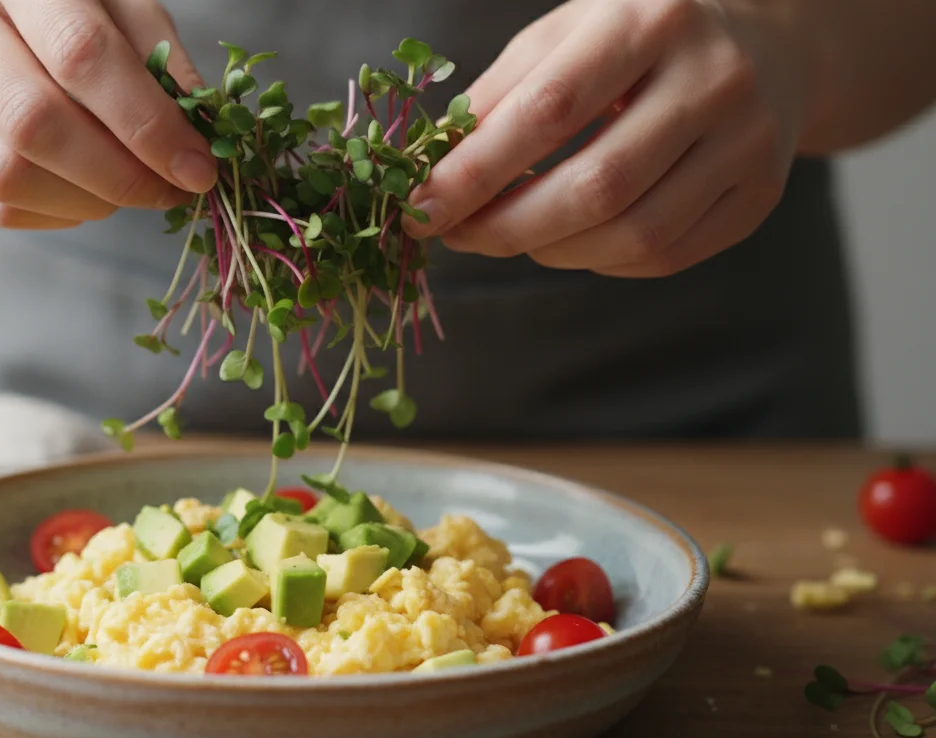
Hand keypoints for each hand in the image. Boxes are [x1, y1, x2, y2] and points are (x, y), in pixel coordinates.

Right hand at [0, 0, 217, 228]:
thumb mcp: (115, 3)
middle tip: (167, 191)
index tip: (196, 168)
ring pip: (6, 174)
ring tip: (126, 191)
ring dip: (86, 200)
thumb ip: (158, 57)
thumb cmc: (57, 8)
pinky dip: (55, 213)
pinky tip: (84, 195)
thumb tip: (198, 131)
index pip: (80, 54)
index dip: (145, 122)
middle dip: (118, 174)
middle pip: (34, 123)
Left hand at [405, 0, 807, 276]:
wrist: (765, 44)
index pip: (549, 111)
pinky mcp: (759, 196)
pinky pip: (663, 256)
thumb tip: (432, 171)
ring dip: (550, 252)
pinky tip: (571, 240)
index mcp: (649, 20)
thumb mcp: (564, 37)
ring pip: (633, 234)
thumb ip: (499, 95)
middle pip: (596, 186)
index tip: (422, 207)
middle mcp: (712, 77)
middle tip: (457, 237)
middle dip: (508, 227)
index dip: (476, 171)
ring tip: (509, 235)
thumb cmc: (634, 40)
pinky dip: (599, 262)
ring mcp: (748, 141)